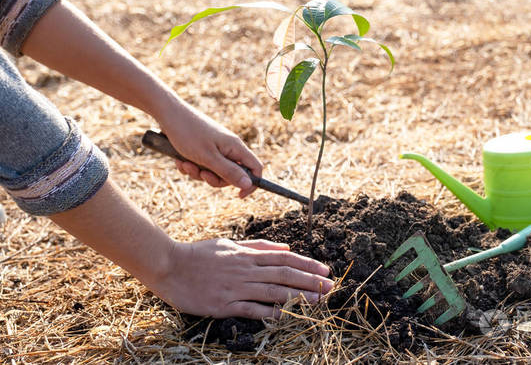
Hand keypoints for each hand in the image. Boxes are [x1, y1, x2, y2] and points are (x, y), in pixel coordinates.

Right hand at [155, 238, 333, 318]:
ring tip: (317, 301)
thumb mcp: (230, 244)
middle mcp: (245, 270)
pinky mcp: (222, 305)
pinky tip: (284, 316)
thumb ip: (257, 246)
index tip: (325, 269)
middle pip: (284, 274)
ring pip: (272, 291)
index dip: (307, 263)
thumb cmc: (199, 254)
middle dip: (310, 280)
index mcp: (248, 255)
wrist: (169, 265)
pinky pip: (249, 309)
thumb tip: (284, 247)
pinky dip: (268, 312)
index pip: (284, 258)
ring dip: (298, 296)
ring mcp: (235, 288)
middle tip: (330, 286)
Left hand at [158, 103, 262, 196]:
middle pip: (232, 174)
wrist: (167, 114)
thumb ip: (229, 172)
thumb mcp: (209, 158)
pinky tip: (180, 160)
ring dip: (198, 173)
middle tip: (201, 173)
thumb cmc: (188, 133)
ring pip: (214, 171)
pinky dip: (191, 166)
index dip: (251, 183)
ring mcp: (215, 147)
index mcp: (235, 147)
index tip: (238, 195)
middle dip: (214, 179)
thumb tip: (248, 184)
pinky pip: (202, 165)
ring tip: (185, 164)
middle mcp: (228, 147)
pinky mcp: (203, 148)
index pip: (255, 168)